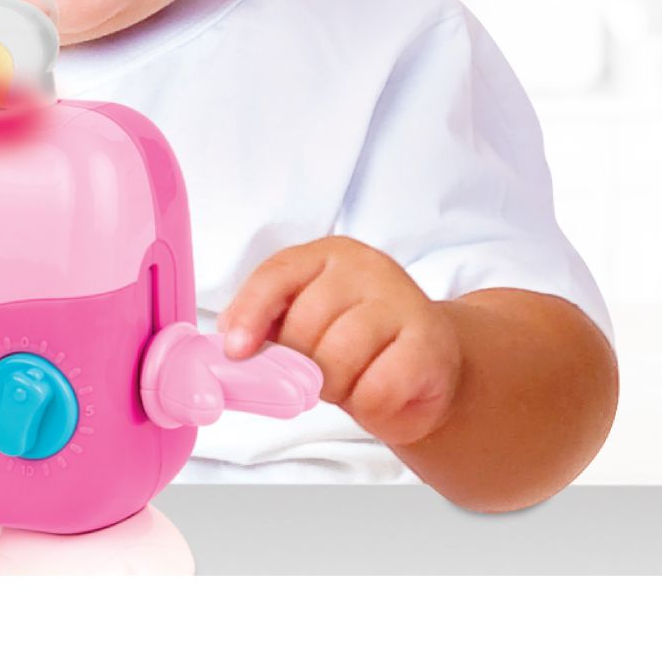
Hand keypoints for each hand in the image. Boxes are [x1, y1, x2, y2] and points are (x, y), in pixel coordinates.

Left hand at [217, 237, 462, 447]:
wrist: (431, 365)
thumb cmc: (358, 344)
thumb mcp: (309, 324)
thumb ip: (270, 326)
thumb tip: (230, 345)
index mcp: (327, 255)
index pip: (277, 276)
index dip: (250, 313)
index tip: (235, 350)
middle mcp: (366, 268)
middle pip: (305, 323)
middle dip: (301, 365)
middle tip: (318, 374)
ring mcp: (402, 300)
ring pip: (338, 358)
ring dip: (335, 387)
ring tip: (351, 381)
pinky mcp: (430, 342)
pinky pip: (376, 389)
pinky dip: (368, 406)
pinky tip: (380, 391)